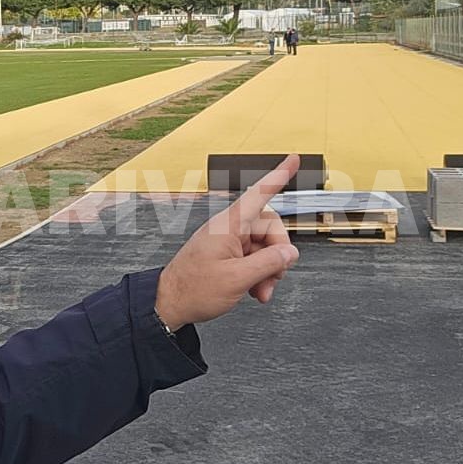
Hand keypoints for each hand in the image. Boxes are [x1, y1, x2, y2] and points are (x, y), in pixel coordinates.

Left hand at [154, 154, 301, 329]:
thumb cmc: (192, 289)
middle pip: (269, 228)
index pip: (258, 194)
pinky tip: (254, 290)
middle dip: (277, 255)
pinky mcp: (227, 254)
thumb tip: (290, 252)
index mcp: (228, 225)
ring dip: (268, 270)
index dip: (278, 176)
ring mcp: (228, 241)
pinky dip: (258, 274)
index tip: (293, 159)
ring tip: (261, 292)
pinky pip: (253, 257)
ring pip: (264, 246)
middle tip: (274, 279)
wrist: (169, 304)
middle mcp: (228, 228)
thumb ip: (268, 263)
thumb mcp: (237, 278)